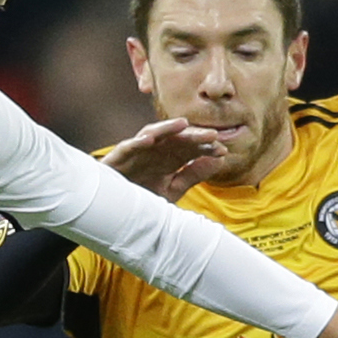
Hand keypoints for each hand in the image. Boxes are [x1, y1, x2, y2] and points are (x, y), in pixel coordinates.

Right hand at [100, 118, 227, 200]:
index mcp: (169, 159)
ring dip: (167, 128)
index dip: (206, 148)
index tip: (222, 150)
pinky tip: (149, 139)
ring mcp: (137, 153)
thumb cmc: (143, 198)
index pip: (191, 149)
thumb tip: (220, 160)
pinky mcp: (117, 159)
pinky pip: (127, 147)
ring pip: (153, 135)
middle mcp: (155, 152)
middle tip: (212, 135)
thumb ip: (194, 174)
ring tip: (183, 124)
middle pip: (176, 139)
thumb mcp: (174, 189)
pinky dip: (137, 142)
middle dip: (193, 136)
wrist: (115, 213)